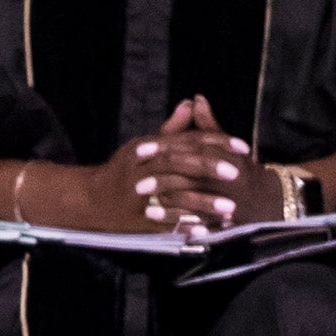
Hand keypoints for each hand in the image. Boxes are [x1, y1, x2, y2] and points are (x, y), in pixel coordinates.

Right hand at [0, 100, 254, 237]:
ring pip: (175, 194)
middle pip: (179, 163)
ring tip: (230, 209)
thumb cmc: (124, 171)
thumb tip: (191, 103)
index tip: (243, 148)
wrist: (92, 199)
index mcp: (148, 147)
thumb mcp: (144, 146)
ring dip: (203, 202)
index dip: (215, 143)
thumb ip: (172, 129)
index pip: (186, 140)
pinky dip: (188, 226)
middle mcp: (143, 166)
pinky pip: (167, 222)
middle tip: (237, 174)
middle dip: (209, 168)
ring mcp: (140, 193)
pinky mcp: (140, 218)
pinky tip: (209, 232)